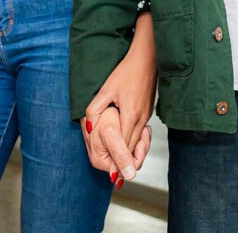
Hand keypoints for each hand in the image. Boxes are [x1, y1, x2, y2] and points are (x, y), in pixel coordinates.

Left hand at [80, 13, 156, 182]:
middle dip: (123, 162)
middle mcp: (141, 119)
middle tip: (115, 178)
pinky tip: (127, 147)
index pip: (124, 146)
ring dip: (129, 153)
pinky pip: (140, 132)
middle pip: (132, 148)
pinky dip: (134, 141)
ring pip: (137, 141)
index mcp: (131, 115)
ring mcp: (146, 116)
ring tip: (120, 167)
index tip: (113, 176)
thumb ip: (95, 108)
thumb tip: (89, 126)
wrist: (148, 58)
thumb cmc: (126, 71)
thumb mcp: (106, 88)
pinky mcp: (147, 112)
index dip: (118, 161)